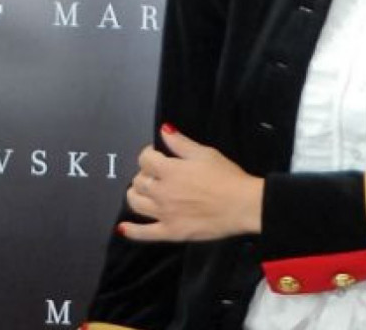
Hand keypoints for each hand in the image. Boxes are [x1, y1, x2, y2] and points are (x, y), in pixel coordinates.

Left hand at [119, 124, 263, 241]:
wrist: (243, 205)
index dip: (148, 154)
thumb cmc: (228, 177)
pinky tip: (123, 228)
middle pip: (138, 181)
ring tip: (143, 192)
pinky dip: (131, 231)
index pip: (145, 159)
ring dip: (135, 194)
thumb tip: (164, 131)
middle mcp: (162, 192)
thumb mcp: (205, 153)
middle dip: (144, 173)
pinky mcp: (170, 232)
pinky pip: (144, 234)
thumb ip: (181, 143)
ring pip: (136, 203)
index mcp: (170, 170)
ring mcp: (164, 214)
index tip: (156, 154)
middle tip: (155, 173)